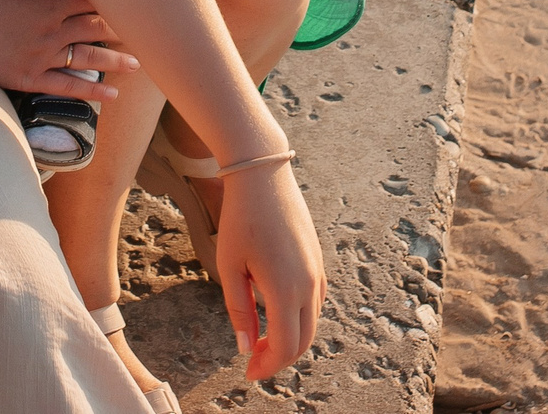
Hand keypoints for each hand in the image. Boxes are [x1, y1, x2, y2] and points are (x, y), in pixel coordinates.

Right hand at [0, 0, 135, 100]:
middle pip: (95, 28)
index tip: (135, 0)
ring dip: (115, 60)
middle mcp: (51, 30)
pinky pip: (67, 86)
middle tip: (147, 31)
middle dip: (122, 29)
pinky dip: (91, 92)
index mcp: (48, 4)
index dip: (113, 0)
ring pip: (88, 58)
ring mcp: (42, 56)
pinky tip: (112, 95)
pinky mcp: (30, 78)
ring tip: (138, 64)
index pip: (89, 0)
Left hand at [212, 160, 324, 376]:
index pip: (285, 346)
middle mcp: (308, 283)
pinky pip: (315, 301)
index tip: (248, 372)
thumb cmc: (240, 218)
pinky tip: (277, 313)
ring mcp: (317, 271)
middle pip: (303, 341)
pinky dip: (299, 318)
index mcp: (285, 288)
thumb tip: (246, 347)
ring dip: (290, 338)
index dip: (267, 366)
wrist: (263, 175)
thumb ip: (239, 310)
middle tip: (253, 361)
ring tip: (261, 339)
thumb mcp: (230, 266)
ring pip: (311, 322)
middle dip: (279, 358)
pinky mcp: (318, 260)